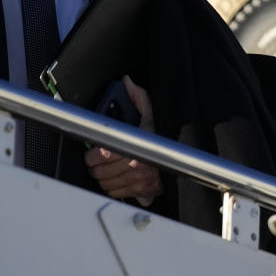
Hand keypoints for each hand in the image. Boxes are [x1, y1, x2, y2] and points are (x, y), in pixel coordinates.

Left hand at [84, 75, 161, 203]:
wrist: (184, 158)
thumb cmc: (166, 135)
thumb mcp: (153, 113)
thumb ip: (139, 97)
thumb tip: (127, 82)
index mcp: (138, 146)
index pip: (105, 154)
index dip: (93, 155)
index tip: (91, 153)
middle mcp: (138, 166)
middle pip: (102, 172)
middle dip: (94, 167)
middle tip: (93, 161)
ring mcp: (141, 181)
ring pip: (107, 184)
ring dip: (102, 178)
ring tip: (102, 170)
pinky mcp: (144, 192)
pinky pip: (118, 193)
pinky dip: (112, 188)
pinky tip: (113, 179)